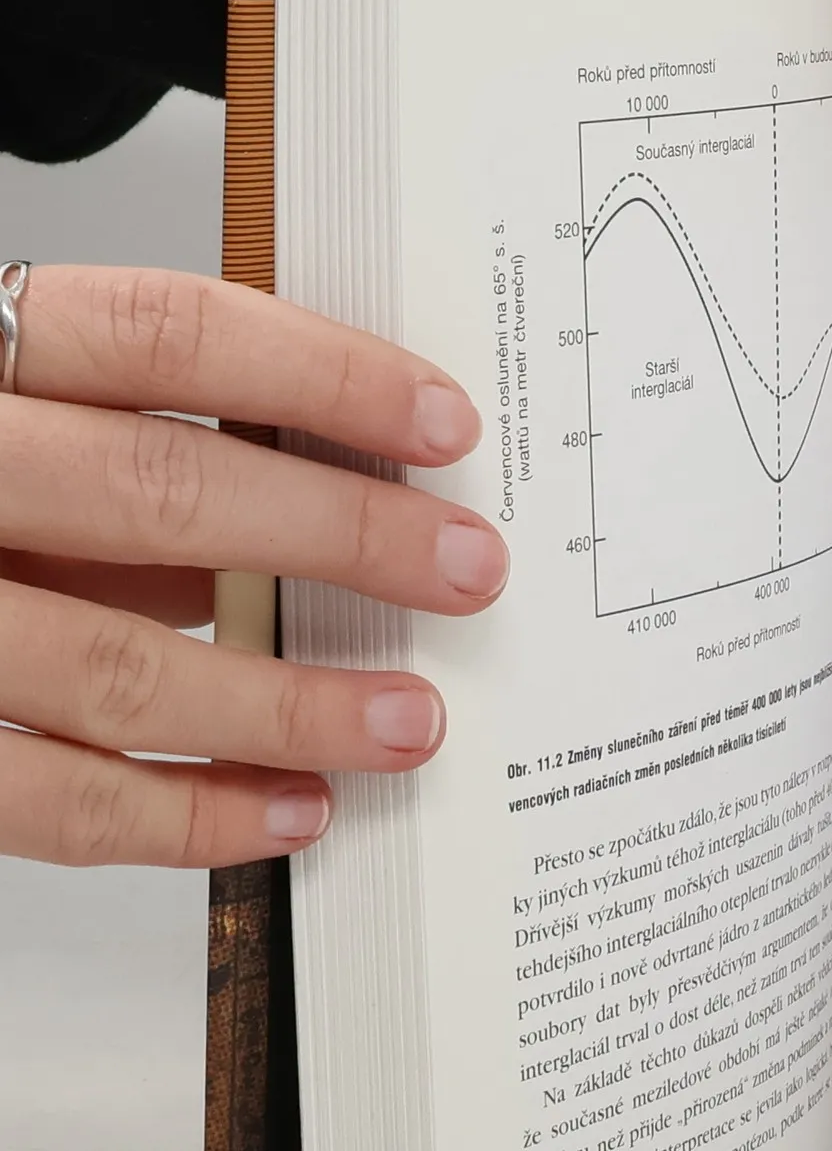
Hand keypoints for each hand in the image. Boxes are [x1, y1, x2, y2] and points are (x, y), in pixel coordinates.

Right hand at [0, 267, 506, 866]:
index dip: (323, 374)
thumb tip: (343, 498)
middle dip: (339, 538)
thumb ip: (149, 450)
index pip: (166, 335)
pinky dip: (187, 815)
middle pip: (158, 492)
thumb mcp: (26, 425)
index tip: (447, 425)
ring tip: (409, 723)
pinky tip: (292, 811)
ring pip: (110, 665)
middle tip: (469, 573)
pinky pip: (48, 797)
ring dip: (285, 703)